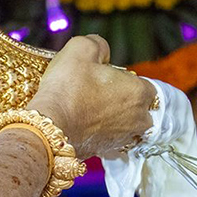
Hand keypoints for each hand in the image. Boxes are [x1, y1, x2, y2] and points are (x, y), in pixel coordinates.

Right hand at [26, 36, 155, 159]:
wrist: (48, 126)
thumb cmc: (67, 87)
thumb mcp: (81, 48)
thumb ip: (98, 44)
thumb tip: (102, 52)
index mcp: (138, 92)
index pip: (148, 86)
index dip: (129, 81)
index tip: (111, 80)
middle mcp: (138, 118)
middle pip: (142, 110)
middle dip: (128, 103)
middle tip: (102, 96)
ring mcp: (122, 138)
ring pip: (129, 128)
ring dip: (118, 121)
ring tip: (94, 114)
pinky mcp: (106, 152)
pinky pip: (112, 142)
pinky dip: (104, 135)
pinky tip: (89, 128)